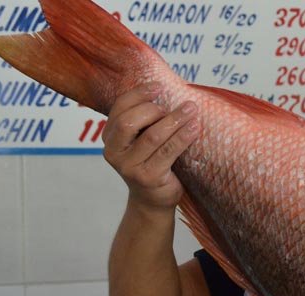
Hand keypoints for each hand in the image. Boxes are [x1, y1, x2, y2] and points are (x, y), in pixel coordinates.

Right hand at [102, 82, 199, 211]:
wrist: (154, 199)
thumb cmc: (153, 163)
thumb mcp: (143, 140)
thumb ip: (146, 121)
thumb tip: (168, 92)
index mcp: (110, 137)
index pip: (119, 108)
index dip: (138, 94)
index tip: (158, 87)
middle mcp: (114, 151)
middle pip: (129, 122)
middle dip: (155, 110)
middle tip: (178, 108)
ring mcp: (129, 166)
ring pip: (152, 136)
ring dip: (174, 120)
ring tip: (191, 110)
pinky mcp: (147, 177)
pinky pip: (167, 152)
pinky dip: (182, 137)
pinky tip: (195, 128)